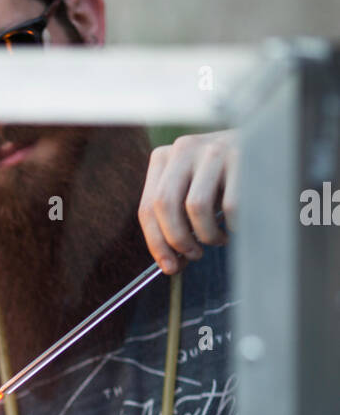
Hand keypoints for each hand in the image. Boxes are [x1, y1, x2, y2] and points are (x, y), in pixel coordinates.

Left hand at [138, 130, 238, 273]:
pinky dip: (233, 226)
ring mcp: (213, 150)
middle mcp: (184, 148)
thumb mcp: (191, 190)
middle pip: (165, 205)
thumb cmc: (223, 181)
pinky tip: (235, 226)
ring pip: (196, 206)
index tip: (169, 266)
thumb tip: (169, 262)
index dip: (156, 243)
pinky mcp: (241, 156)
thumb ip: (175, 219)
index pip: (147, 207)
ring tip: (218, 238)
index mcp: (164, 158)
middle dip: (178, 240)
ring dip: (207, 234)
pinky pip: (230, 206)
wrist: (266, 150)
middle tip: (193, 255)